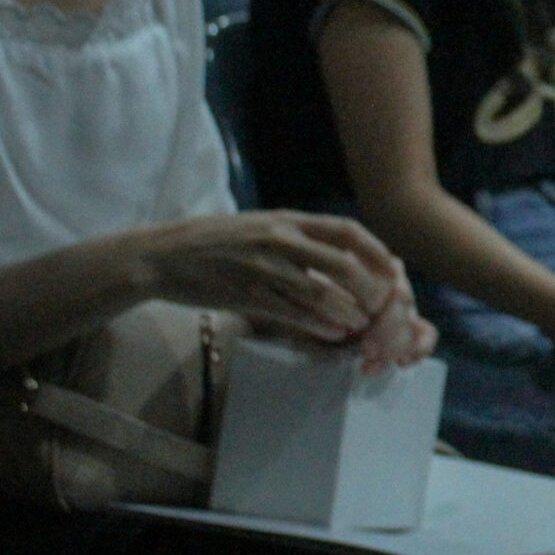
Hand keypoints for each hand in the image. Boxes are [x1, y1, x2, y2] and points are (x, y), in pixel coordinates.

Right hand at [131, 213, 431, 367]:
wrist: (162, 256)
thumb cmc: (214, 241)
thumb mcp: (259, 226)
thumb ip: (296, 237)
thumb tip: (336, 254)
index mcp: (285, 219)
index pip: (345, 230)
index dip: (375, 250)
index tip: (393, 268)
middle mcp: (278, 239)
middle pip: (342, 263)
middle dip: (369, 288)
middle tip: (382, 306)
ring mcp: (262, 267)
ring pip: (319, 292)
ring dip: (346, 311)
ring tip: (361, 325)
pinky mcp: (245, 294)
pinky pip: (290, 312)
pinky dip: (317, 325)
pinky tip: (334, 334)